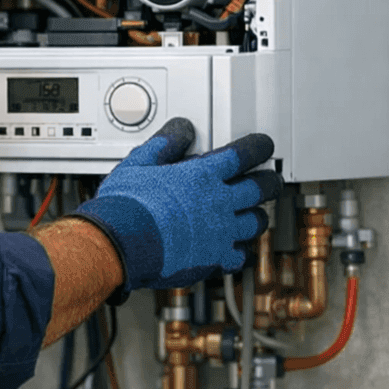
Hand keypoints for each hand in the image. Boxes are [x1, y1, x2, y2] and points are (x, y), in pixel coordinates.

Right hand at [71, 118, 279, 296]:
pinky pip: (240, 256)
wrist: (119, 245)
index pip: (245, 154)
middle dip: (270, 181)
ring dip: (257, 215)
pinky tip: (234, 247)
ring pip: (257, 222)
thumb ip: (164, 144)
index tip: (263, 146)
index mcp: (202, 175)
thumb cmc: (125, 206)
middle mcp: (218, 202)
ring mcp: (219, 233)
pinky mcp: (213, 259)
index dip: (260, 147)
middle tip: (268, 179)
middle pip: (262, 188)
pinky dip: (240, 250)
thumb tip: (181, 130)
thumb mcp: (139, 163)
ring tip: (253, 212)